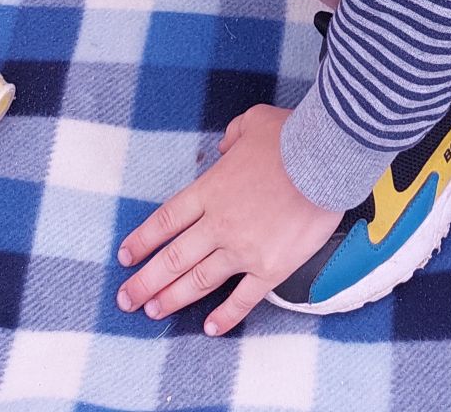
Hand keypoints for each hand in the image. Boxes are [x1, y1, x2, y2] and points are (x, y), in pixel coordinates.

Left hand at [116, 104, 340, 334]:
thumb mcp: (252, 122)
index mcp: (210, 190)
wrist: (325, 160)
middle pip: (173, 258)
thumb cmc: (290, 137)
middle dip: (145, 281)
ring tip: (153, 312)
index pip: (166, 221)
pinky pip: (243, 299)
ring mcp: (243, 250)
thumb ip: (231, 138)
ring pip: (199, 281)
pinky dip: (225, 316)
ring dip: (172, 299)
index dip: (142, 241)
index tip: (125, 257)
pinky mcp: (270, 268)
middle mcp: (219, 224)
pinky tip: (210, 328)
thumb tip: (222, 150)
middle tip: (125, 299)